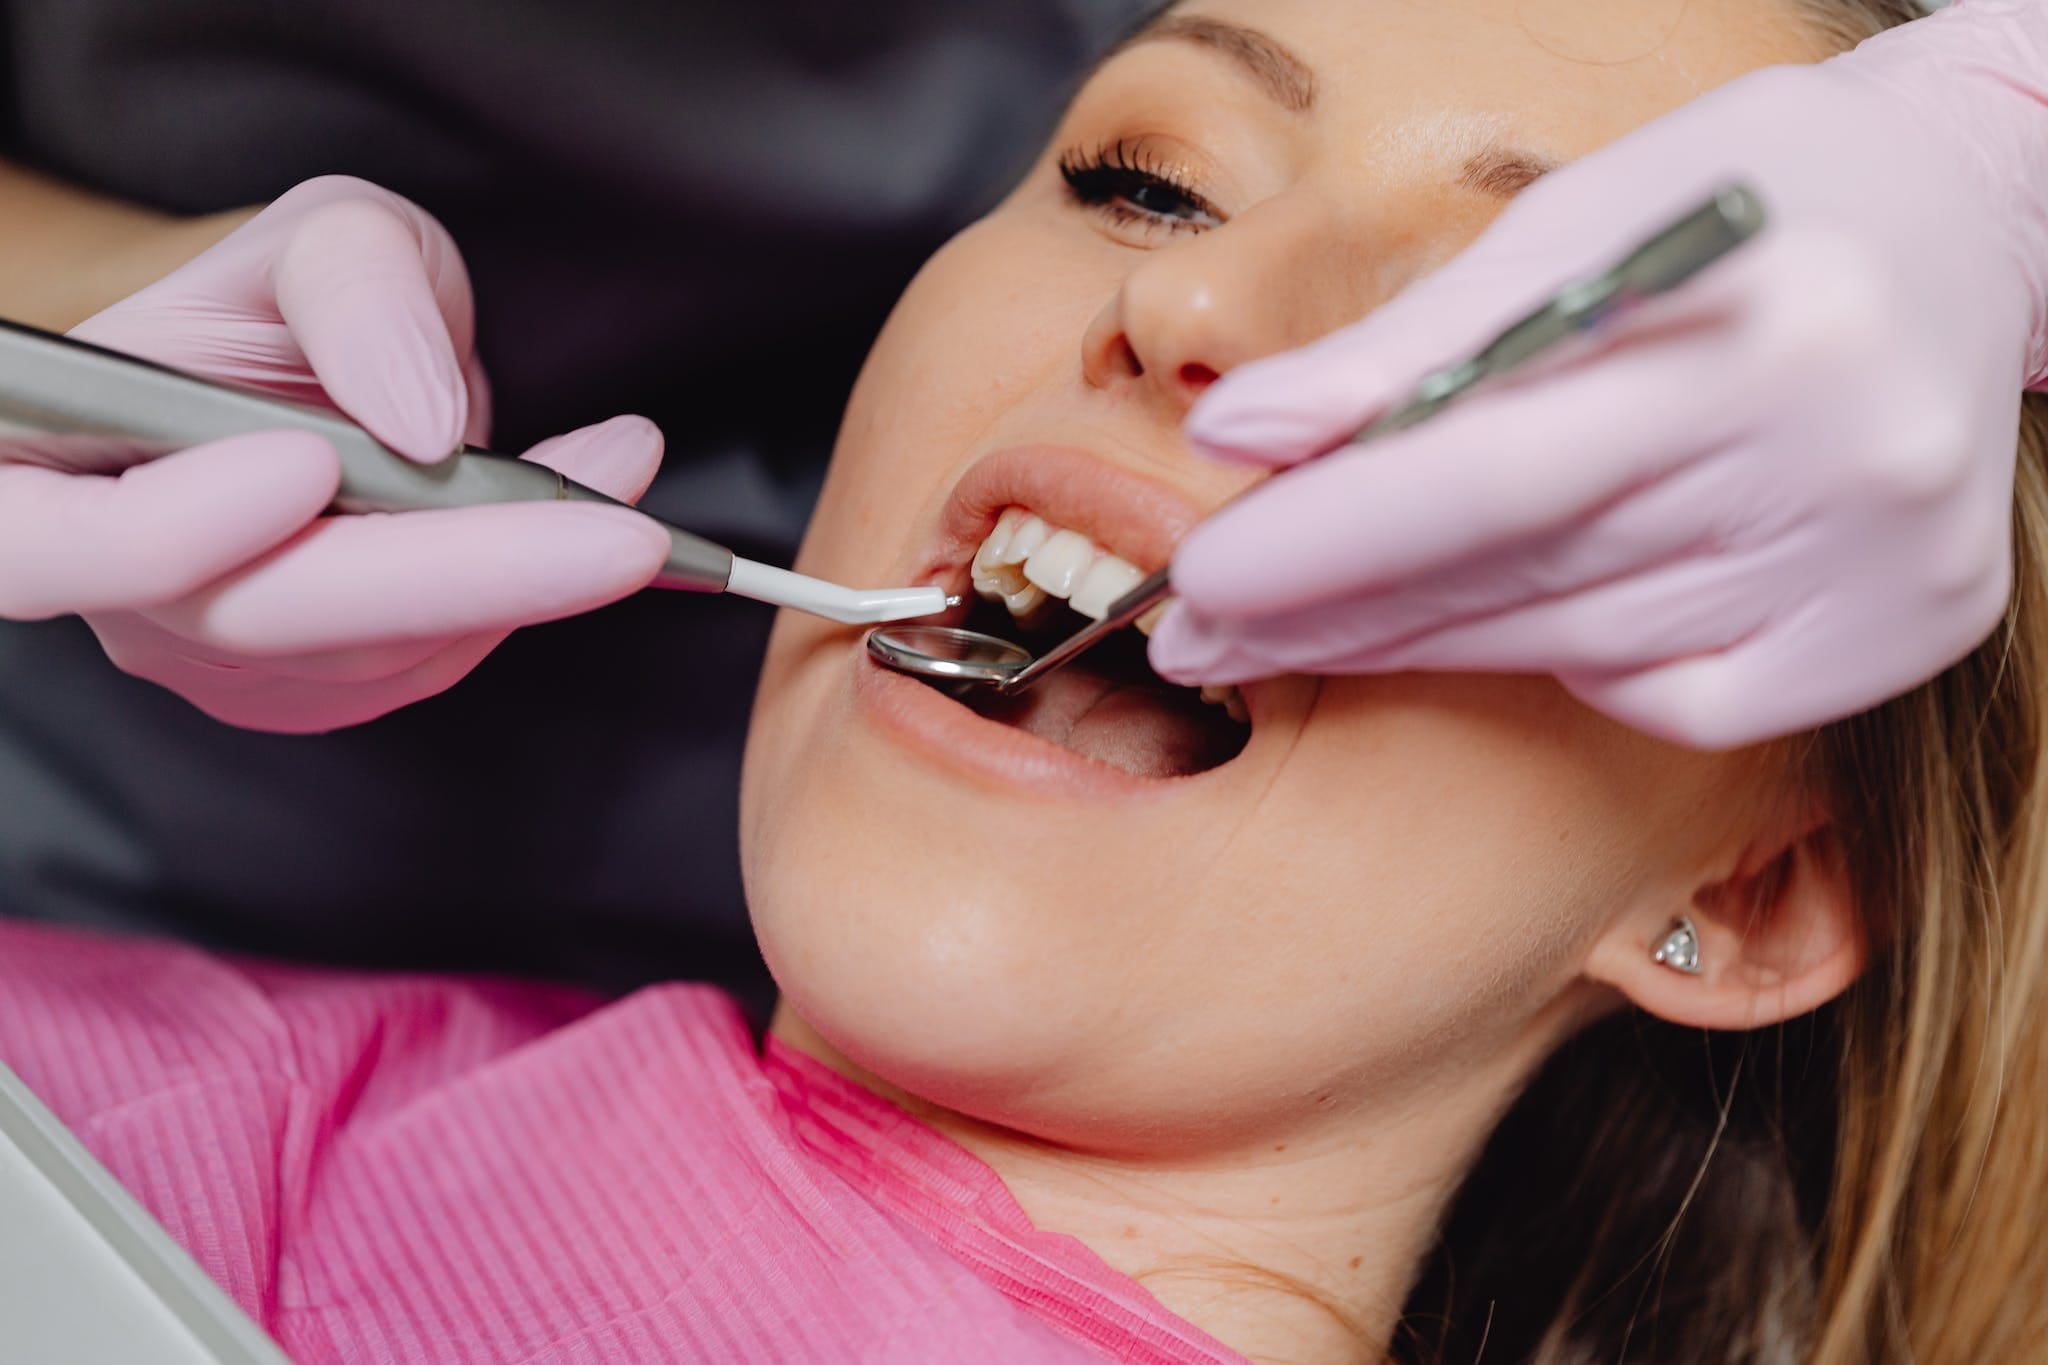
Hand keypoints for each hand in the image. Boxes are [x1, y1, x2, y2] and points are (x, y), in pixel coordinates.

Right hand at [0, 176, 670, 732]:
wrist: (305, 370)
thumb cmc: (289, 302)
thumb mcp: (330, 237)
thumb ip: (359, 290)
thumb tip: (416, 418)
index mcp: (48, 455)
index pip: (47, 543)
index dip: (161, 533)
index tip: (306, 462)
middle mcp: (112, 582)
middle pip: (264, 617)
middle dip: (458, 573)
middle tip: (617, 530)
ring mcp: (205, 652)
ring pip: (367, 654)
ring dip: (519, 575)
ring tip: (618, 468)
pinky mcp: (302, 689)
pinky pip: (421, 667)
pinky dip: (520, 599)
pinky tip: (582, 521)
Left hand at [1149, 32, 2046, 748]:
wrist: (1975, 222)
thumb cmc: (1743, 199)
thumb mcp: (1577, 216)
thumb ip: (1409, 342)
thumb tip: (1237, 434)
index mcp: (1765, 319)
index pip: (1495, 468)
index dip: (1329, 536)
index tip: (1197, 578)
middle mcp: (1845, 457)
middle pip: (1525, 572)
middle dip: (1333, 611)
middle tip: (1197, 637)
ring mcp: (1887, 562)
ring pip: (1580, 647)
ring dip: (1412, 647)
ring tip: (1285, 639)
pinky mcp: (1906, 630)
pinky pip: (1677, 696)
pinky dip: (1565, 668)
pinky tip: (1494, 627)